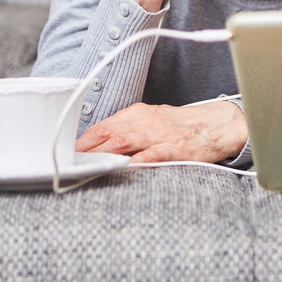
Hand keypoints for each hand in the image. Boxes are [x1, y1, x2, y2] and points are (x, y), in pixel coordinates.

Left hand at [76, 101, 247, 163]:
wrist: (217, 124)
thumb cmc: (180, 126)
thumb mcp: (150, 120)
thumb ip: (126, 129)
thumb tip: (95, 144)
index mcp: (137, 114)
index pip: (103, 126)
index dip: (83, 141)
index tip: (65, 154)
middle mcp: (146, 122)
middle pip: (110, 134)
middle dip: (87, 150)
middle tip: (69, 164)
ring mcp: (162, 135)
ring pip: (127, 141)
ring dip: (105, 154)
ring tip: (88, 166)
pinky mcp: (179, 148)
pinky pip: (157, 153)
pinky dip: (142, 160)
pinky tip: (129, 167)